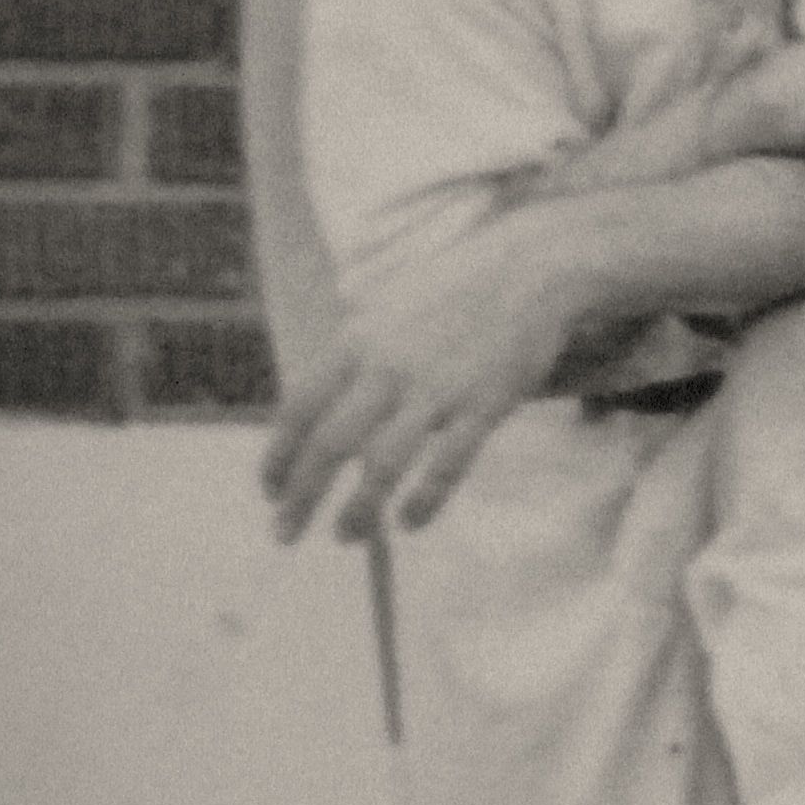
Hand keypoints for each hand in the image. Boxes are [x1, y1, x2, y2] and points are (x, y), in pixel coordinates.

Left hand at [261, 230, 584, 542]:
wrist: (533, 268)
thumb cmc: (456, 287)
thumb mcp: (385, 308)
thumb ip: (352, 356)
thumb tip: (318, 407)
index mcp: (356, 342)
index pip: (298, 409)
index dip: (278, 457)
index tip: (271, 491)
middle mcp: (387, 368)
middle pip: (329, 446)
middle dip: (301, 497)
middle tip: (285, 533)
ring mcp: (437, 388)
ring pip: (382, 465)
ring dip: (358, 509)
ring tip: (346, 536)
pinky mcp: (484, 404)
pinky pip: (447, 465)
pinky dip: (424, 500)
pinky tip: (410, 522)